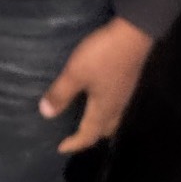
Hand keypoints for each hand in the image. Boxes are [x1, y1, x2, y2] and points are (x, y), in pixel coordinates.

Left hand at [40, 17, 155, 155]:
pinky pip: (116, 105)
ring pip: (112, 118)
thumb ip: (61, 93)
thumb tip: (46, 114)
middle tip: (74, 136)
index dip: (74, 143)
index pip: (89, 135)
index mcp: (104, 110)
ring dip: (98, 123)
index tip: (60, 148)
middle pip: (105, 130)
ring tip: (84, 119)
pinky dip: (104, 109)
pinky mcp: (127, 81)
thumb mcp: (76, 73)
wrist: (134, 33)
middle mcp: (117, 106)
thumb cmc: (103, 56)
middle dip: (89, 137)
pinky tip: (97, 97)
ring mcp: (125, 93)